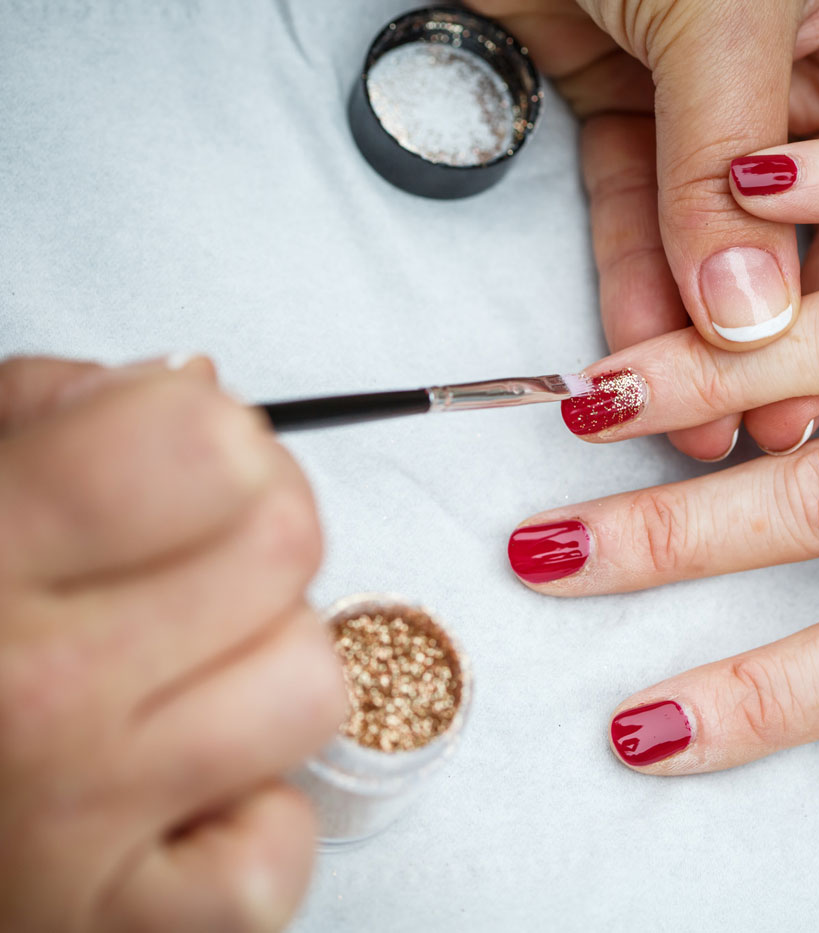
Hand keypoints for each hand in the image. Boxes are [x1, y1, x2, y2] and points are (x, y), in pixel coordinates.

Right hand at [0, 357, 343, 928]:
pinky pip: (280, 848)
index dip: (217, 442)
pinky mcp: (123, 930)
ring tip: (161, 691)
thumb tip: (190, 390)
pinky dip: (247, 820)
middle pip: (286, 547)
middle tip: (175, 574)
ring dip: (257, 679)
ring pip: (311, 687)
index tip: (183, 467)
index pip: (207, 446)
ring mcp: (82, 825)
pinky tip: (168, 797)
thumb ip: (46, 414)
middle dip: (251, 541)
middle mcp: (33, 695)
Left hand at [471, 0, 818, 457]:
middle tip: (792, 416)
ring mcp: (733, 89)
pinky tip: (641, 356)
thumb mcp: (728, 6)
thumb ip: (731, 165)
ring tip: (714, 420)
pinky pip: (647, 210)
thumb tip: (748, 311)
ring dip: (720, 333)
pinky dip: (638, 282)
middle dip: (814, 329)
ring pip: (738, 235)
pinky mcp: (639, 103)